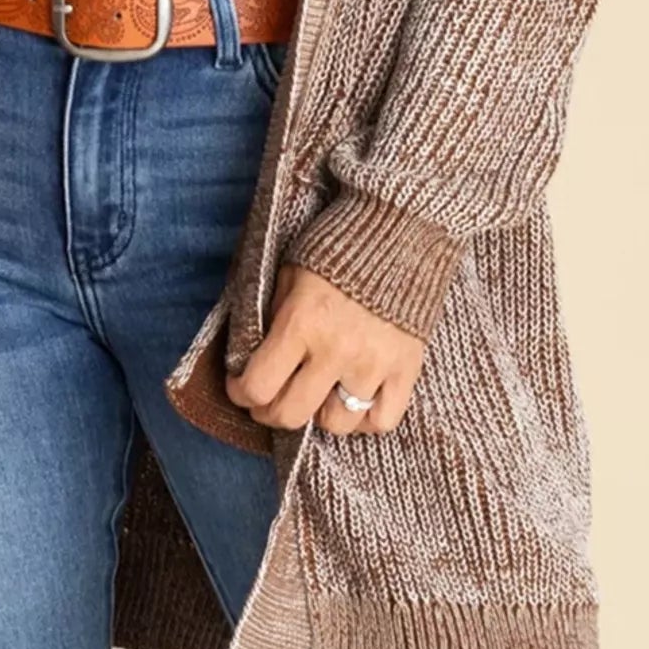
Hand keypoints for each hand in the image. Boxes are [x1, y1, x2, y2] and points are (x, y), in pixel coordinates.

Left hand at [224, 263, 424, 435]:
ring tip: (316, 393)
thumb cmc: (337, 243)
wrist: (401, 224)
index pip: (259, 385)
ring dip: (319, 413)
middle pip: (292, 414)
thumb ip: (273, 316)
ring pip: (337, 424)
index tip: (240, 386)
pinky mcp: (407, 368)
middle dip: (269, 412)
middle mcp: (336, 350)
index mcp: (301, 322)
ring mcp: (375, 363)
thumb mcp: (290, 272)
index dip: (240, 393)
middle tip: (268, 400)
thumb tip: (254, 356)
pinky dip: (365, 418)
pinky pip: (382, 421)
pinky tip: (354, 398)